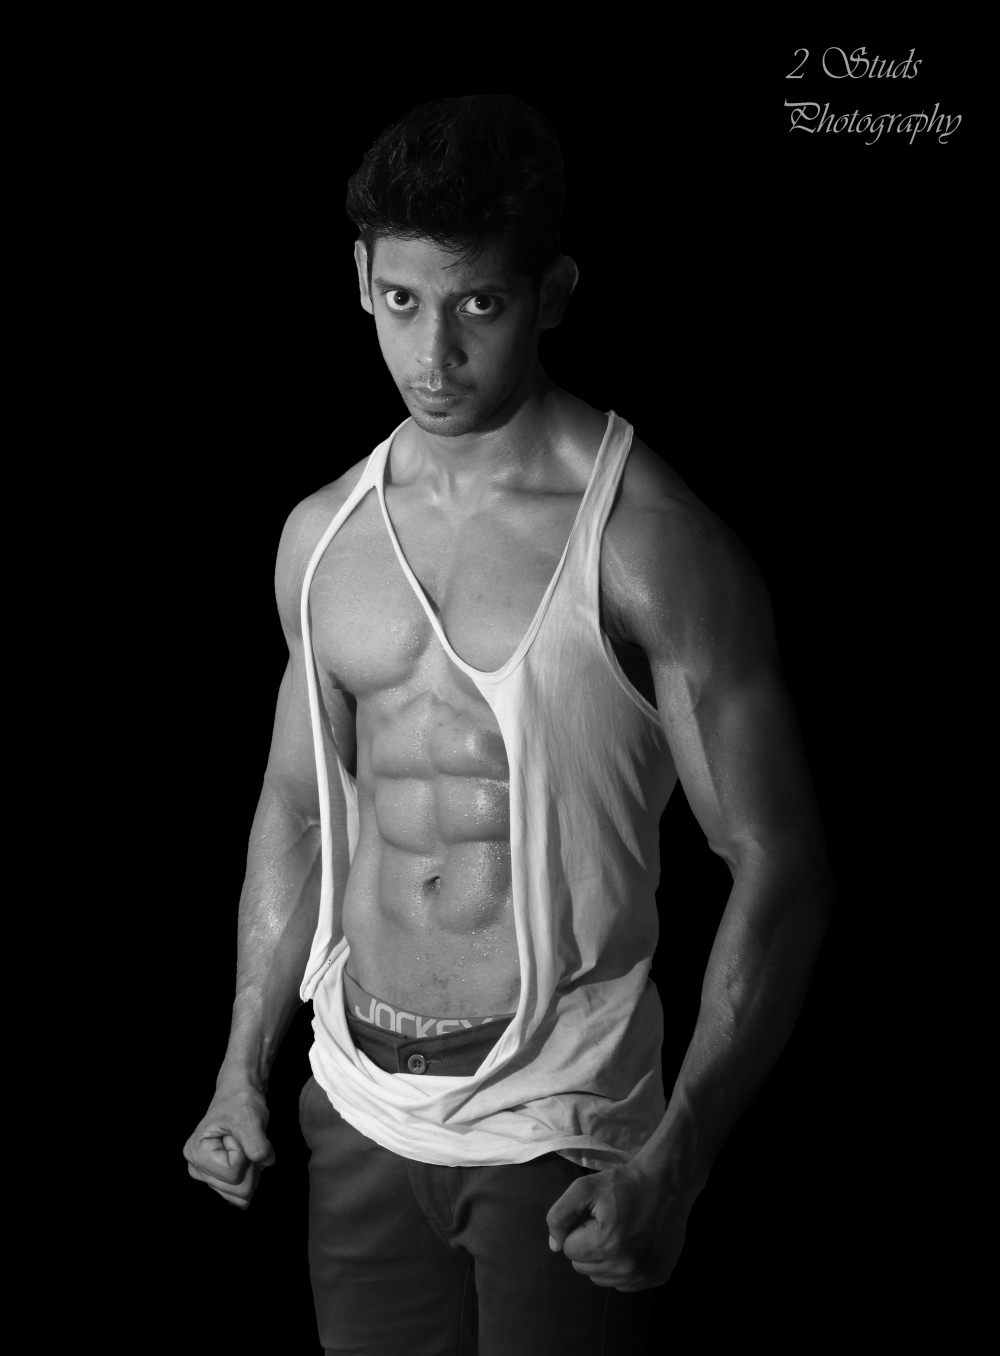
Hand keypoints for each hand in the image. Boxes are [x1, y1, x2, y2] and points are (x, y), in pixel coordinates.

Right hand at [183, 1085, 275, 1209]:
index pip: (233, 1173)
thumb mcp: (249, 1117)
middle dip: (250, 1165)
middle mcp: (197, 1169)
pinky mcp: (219, 1180)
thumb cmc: (240, 1103)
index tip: (237, 1133)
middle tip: (245, 1141)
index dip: (244, 1152)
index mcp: (196, 1153)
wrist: (239, 1098)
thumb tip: (265, 1162)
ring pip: (242, 1193)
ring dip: (252, 1170)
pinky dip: (251, 1175)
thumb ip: (255, 1142)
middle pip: (237, 1188)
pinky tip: (246, 1160)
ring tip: (245, 1148)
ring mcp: (208, 1177)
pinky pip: (242, 1193)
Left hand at [545, 1161, 691, 1290]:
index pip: (570, 1250)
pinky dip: (623, 1267)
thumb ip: (560, 1216)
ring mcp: (645, 1275)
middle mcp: (627, 1266)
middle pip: (584, 1267)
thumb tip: (555, 1247)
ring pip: (602, 1279)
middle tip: (608, 1223)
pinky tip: (633, 1245)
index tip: (595, 1215)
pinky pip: (625, 1283)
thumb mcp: (584, 1188)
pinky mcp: (658, 1277)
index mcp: (606, 1244)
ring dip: (604, 1259)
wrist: (667, 1183)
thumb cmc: (623, 1183)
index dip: (578, 1229)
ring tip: (620, 1233)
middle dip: (589, 1245)